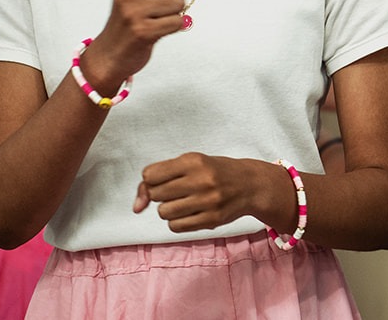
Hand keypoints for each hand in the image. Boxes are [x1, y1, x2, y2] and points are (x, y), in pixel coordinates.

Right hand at [82, 0, 197, 88]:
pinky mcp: (144, 31)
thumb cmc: (132, 19)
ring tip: (155, 19)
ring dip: (174, 13)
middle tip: (158, 7)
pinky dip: (174, 27)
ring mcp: (135, 11)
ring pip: (179, 2)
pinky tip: (157, 30)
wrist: (111, 52)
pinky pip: (178, 21)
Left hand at [133, 153, 274, 234]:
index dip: (152, 180)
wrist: (250, 185)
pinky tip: (191, 213)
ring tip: (186, 202)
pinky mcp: (211, 219)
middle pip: (156, 195)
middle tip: (179, 190)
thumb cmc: (216, 172)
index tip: (164, 180)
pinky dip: (178, 222)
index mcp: (194, 161)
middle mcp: (201, 179)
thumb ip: (159, 177)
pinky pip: (175, 227)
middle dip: (162, 195)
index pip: (150, 175)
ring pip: (163, 212)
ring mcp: (207, 201)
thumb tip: (136, 207)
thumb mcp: (191, 163)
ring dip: (169, 209)